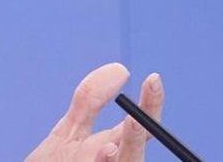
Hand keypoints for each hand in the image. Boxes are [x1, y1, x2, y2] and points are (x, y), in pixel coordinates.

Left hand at [24, 63, 164, 161]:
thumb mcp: (69, 132)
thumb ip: (90, 100)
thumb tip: (120, 69)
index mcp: (112, 149)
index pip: (138, 125)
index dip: (150, 104)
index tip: (152, 78)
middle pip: (134, 150)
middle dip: (137, 137)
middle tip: (136, 119)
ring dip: (120, 158)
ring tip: (109, 148)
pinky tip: (102, 155)